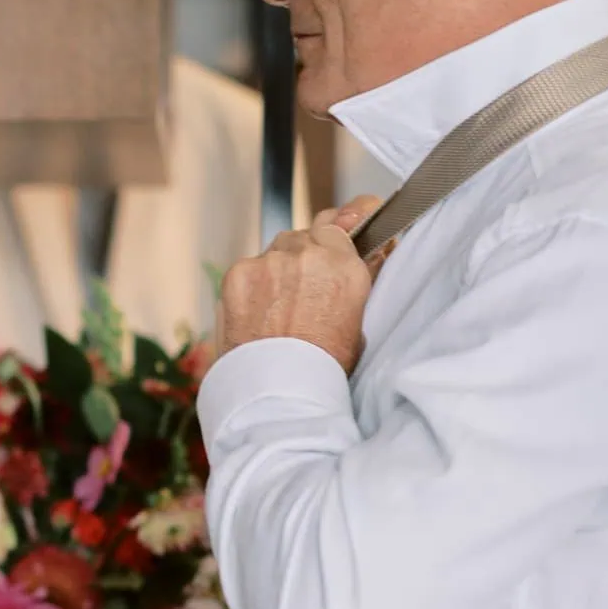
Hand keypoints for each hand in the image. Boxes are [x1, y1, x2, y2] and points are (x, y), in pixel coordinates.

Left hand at [218, 196, 385, 373]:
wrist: (276, 391)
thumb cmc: (322, 366)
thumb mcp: (358, 322)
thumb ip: (358, 278)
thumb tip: (368, 252)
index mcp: (347, 267)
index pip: (349, 217)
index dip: (349, 219)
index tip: (352, 218)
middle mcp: (309, 255)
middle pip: (309, 235)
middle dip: (309, 254)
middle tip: (305, 288)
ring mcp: (270, 261)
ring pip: (277, 249)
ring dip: (280, 268)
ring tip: (280, 308)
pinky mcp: (239, 273)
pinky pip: (250, 267)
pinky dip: (252, 284)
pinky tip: (257, 313)